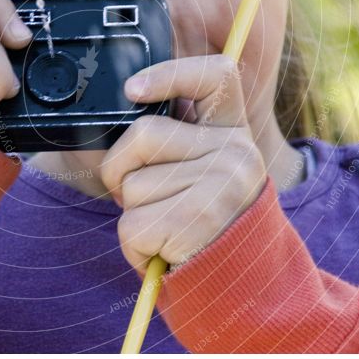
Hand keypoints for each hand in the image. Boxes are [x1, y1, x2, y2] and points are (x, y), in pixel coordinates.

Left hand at [100, 54, 267, 270]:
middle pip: (143, 133)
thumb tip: (126, 103)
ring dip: (132, 214)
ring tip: (166, 228)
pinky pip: (133, 226)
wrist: (234, 285)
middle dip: (120, 170)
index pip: (215, 75)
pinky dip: (134, 246)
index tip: (132, 90)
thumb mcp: (194, 169)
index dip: (170, 73)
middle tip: (142, 196)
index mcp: (233, 128)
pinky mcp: (200, 222)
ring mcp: (223, 185)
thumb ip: (171, 138)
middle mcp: (237, 151)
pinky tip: (165, 250)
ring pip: (132, 186)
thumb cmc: (197, 220)